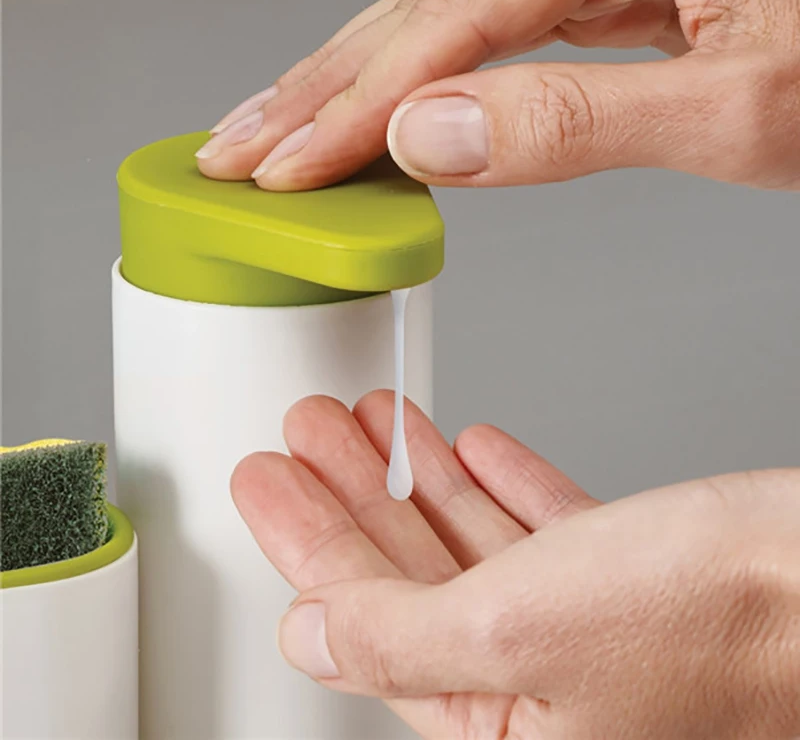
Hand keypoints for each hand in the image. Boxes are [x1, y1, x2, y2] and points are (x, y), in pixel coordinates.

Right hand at [197, 0, 799, 191]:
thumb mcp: (738, 109)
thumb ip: (579, 122)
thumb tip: (435, 135)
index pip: (453, 21)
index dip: (357, 105)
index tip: (286, 166)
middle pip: (417, 8)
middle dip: (316, 90)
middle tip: (233, 151)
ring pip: (431, 21)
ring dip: (343, 86)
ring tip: (272, 133)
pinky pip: (473, 40)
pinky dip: (409, 86)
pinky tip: (367, 116)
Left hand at [231, 391, 799, 739]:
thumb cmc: (713, 618)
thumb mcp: (515, 632)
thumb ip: (397, 640)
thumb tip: (309, 638)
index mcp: (503, 732)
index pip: (362, 626)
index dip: (302, 542)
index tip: (265, 480)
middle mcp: (540, 690)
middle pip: (407, 577)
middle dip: (348, 494)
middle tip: (303, 435)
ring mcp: (584, 629)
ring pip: (466, 543)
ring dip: (412, 476)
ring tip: (363, 422)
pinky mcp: (624, 579)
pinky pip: (533, 528)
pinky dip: (494, 485)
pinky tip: (464, 447)